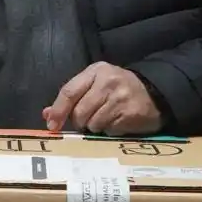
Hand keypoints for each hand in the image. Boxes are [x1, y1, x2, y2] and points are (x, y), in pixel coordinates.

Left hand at [42, 62, 161, 135]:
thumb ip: (72, 97)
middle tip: (87, 121)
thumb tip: (47, 114)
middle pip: (79, 112)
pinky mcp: (131, 114)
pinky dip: (109, 130)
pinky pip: (109, 130)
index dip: (58, 110)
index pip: (69, 91)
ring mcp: (120, 98)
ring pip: (93, 124)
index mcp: (96, 71)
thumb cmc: (118, 88)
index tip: (51, 125)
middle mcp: (107, 82)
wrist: (154, 93)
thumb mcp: (95, 84)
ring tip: (105, 119)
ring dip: (95, 127)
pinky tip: (117, 122)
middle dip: (79, 122)